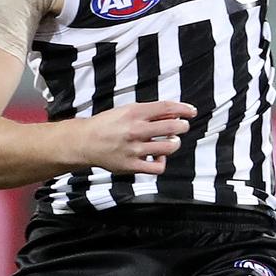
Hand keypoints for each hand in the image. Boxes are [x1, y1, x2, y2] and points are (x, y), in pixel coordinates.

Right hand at [73, 101, 196, 175]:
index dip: (183, 109)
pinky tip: (158, 157)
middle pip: (172, 126)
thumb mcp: (125, 110)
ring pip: (169, 147)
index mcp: (133, 112)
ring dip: (174, 143)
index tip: (191, 111)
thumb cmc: (106, 125)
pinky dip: (162, 162)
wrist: (85, 142)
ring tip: (171, 141)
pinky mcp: (132, 165)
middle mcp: (135, 130)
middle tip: (182, 126)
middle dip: (182, 126)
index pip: (166, 108)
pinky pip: (157, 167)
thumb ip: (147, 112)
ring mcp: (134, 149)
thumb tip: (173, 112)